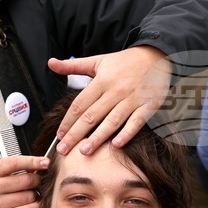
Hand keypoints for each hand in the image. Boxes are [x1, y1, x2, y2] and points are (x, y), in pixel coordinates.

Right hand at [0, 155, 49, 207]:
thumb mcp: (1, 172)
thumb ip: (19, 166)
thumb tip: (43, 163)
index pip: (15, 163)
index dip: (33, 162)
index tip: (46, 162)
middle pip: (26, 180)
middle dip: (37, 180)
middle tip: (37, 181)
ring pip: (30, 196)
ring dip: (35, 194)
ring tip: (30, 193)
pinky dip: (37, 206)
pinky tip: (34, 203)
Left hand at [48, 46, 170, 155]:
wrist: (156, 55)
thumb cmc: (124, 62)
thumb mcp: (97, 61)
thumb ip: (72, 65)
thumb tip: (51, 63)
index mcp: (102, 81)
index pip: (80, 104)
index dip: (68, 120)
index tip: (59, 135)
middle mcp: (116, 90)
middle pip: (91, 116)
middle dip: (76, 134)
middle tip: (64, 149)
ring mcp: (132, 99)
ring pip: (112, 121)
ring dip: (97, 138)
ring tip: (84, 151)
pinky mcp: (149, 105)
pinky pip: (136, 121)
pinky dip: (127, 133)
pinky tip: (116, 145)